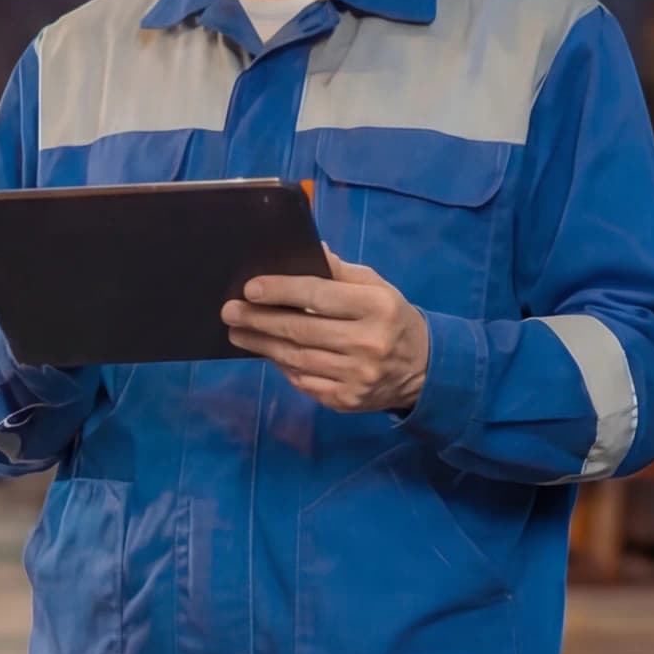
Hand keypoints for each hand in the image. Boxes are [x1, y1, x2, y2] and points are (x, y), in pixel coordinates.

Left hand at [222, 248, 430, 412]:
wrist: (423, 369)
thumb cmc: (391, 318)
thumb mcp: (377, 286)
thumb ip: (341, 272)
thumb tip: (308, 252)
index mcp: (377, 307)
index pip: (319, 295)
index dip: (281, 291)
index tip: (250, 288)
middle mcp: (369, 343)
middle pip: (302, 330)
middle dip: (260, 319)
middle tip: (230, 311)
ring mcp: (358, 376)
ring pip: (297, 359)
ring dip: (262, 345)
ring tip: (238, 333)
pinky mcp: (348, 401)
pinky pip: (304, 382)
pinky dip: (282, 367)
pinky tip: (267, 354)